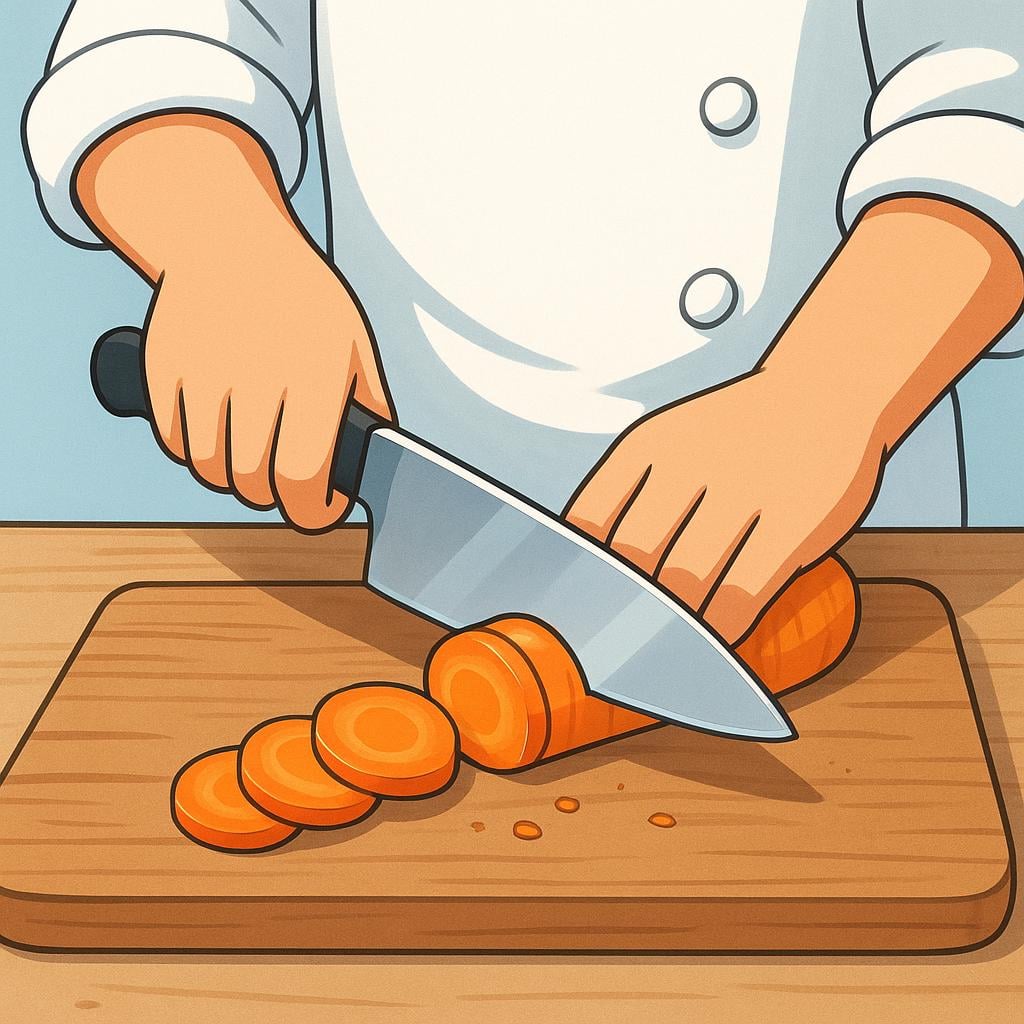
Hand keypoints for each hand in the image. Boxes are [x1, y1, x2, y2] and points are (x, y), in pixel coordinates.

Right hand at [143, 235, 391, 529]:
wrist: (227, 237)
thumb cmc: (303, 299)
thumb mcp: (354, 343)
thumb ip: (369, 407)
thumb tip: (373, 467)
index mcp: (313, 369)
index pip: (302, 473)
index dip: (312, 509)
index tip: (319, 510)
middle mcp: (254, 370)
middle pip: (252, 480)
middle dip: (274, 496)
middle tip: (286, 485)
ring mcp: (201, 368)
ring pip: (207, 468)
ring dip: (231, 478)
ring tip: (250, 460)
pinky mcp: (160, 367)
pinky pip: (172, 442)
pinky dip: (193, 451)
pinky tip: (217, 433)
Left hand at [565, 369, 883, 643]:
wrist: (828, 391)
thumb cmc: (733, 434)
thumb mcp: (667, 442)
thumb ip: (622, 496)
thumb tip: (581, 572)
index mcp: (646, 447)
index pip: (590, 525)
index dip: (579, 576)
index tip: (576, 613)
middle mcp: (689, 465)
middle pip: (635, 560)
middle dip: (622, 610)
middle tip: (617, 649)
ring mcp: (745, 493)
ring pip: (686, 583)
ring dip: (669, 628)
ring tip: (660, 654)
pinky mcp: (796, 523)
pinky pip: (742, 595)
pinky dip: (720, 629)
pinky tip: (711, 644)